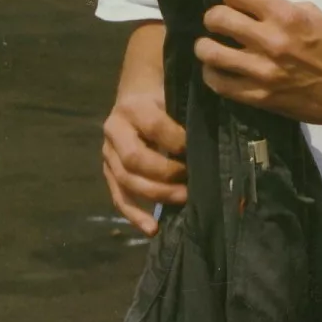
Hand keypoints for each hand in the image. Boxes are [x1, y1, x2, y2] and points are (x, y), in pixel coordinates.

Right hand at [102, 91, 187, 237]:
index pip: (155, 126)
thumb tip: (212, 139)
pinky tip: (152, 229)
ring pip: (126, 181)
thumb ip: (186, 114)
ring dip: (156, 195)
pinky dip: (135, 215)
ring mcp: (108, 153)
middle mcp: (114, 130)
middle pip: (135, 159)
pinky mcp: (110, 172)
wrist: (137, 92)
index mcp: (133, 106)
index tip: (197, 149)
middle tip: (191, 181)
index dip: (178, 140)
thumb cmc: (164, 96)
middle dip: (166, 174)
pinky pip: (119, 197)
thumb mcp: (174, 95)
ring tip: (182, 200)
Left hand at [195, 0, 321, 125]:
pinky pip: (218, 83)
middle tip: (221, 23)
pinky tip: (220, 70)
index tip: (236, 0)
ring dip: (207, 46)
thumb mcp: (314, 15)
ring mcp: (262, 71)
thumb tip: (250, 3)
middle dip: (215, 17)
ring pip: (209, 52)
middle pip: (216, 18)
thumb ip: (280, 7)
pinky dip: (213, 74)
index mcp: (287, 15)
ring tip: (213, 46)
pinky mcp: (258, 97)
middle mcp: (270, 41)